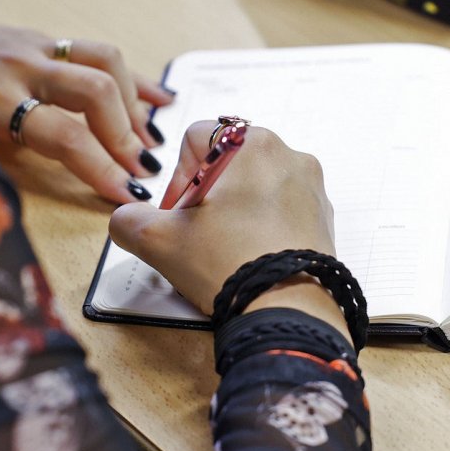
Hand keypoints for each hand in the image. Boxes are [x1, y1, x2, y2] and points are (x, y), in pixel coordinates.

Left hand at [0, 12, 173, 202]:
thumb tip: (14, 215)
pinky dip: (132, 77)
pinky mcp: (38, 37)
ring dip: (134, 104)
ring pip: (104, 62)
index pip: (64, 136)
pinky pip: (95, 51)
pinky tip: (160, 98)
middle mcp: (18, 67)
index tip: (125, 196)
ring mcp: (32, 46)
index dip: (100, 169)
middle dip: (126, 136)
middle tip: (142, 171)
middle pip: (94, 93)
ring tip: (151, 140)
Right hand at [109, 122, 350, 341]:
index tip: (177, 214)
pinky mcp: (322, 218)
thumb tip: (127, 219)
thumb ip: (128, 220)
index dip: (176, 178)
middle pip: (228, 162)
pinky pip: (282, 210)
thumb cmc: (231, 266)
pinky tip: (250, 256)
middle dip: (206, 195)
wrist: (288, 311)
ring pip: (255, 186)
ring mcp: (311, 187)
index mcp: (252, 144)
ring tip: (223, 249)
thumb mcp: (159, 241)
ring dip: (233, 210)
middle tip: (196, 233)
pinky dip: (261, 226)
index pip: (196, 139)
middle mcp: (289, 155)